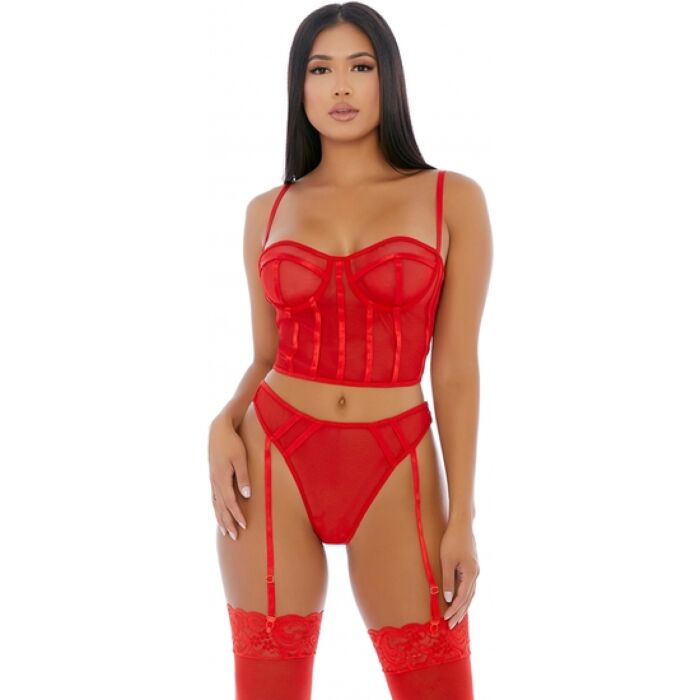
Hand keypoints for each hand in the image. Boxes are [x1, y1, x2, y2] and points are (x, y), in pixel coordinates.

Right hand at [208, 414, 250, 540]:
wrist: (218, 430)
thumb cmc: (232, 443)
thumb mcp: (240, 458)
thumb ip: (243, 476)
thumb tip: (246, 495)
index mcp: (222, 478)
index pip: (230, 502)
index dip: (237, 515)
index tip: (244, 526)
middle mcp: (215, 482)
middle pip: (221, 507)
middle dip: (228, 522)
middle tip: (235, 537)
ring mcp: (213, 480)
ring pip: (216, 504)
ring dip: (221, 518)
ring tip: (225, 531)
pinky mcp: (213, 476)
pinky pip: (214, 497)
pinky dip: (216, 508)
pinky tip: (219, 513)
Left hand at [440, 520, 478, 628]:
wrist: (462, 524)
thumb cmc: (452, 540)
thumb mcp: (447, 561)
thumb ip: (448, 580)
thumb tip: (448, 599)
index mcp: (471, 574)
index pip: (462, 597)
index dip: (454, 610)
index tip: (446, 620)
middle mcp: (476, 574)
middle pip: (468, 598)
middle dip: (460, 613)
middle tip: (452, 626)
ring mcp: (475, 570)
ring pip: (470, 593)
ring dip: (463, 606)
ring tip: (457, 618)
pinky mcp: (472, 566)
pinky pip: (469, 586)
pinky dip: (464, 596)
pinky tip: (460, 600)